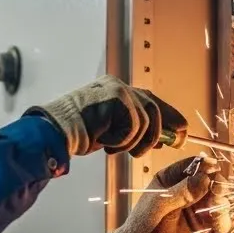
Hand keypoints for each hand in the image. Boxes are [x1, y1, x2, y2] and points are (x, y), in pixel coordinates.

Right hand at [25, 75, 188, 157]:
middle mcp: (119, 85)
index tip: (180, 135)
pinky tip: (103, 140)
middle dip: (160, 133)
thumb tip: (162, 139)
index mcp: (116, 90)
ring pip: (146, 121)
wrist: (53, 131)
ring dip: (132, 142)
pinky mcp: (117, 97)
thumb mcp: (110, 129)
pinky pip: (134, 126)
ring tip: (111, 146)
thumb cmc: (76, 134)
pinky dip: (121, 141)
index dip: (170, 119)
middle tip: (159, 147)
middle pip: (155, 109)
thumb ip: (133, 128)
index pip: (152, 101)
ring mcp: (118, 89)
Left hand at [100, 157, 231, 232]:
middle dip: (217, 184)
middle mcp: (186, 188)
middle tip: (218, 191)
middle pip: (210, 179)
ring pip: (217, 198)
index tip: (214, 167)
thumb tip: (205, 178)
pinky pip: (218, 218)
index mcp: (171, 177)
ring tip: (216, 210)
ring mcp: (196, 205)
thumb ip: (181, 192)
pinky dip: (222, 220)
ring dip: (221, 203)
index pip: (192, 165)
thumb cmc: (143, 223)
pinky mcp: (202, 222)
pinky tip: (218, 226)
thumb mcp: (160, 204)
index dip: (205, 165)